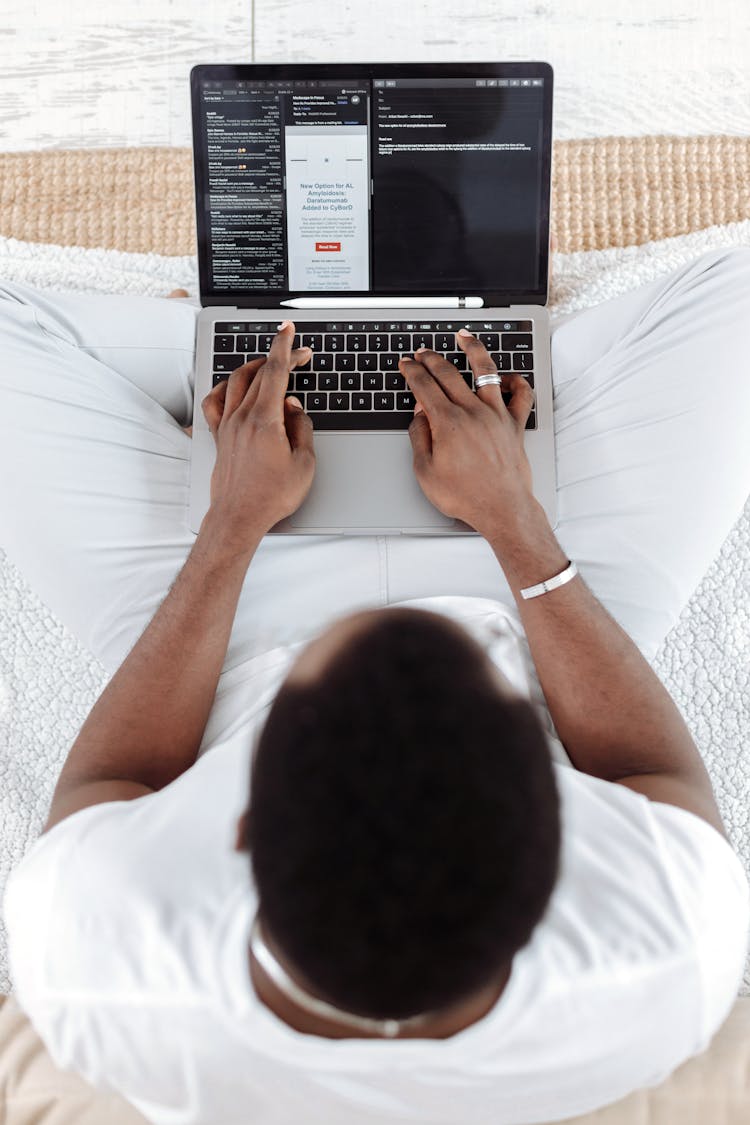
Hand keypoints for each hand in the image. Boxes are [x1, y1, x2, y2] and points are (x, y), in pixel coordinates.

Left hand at [201, 321, 314, 541]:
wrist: (239, 517)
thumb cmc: (272, 496)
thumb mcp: (304, 462)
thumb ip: (301, 427)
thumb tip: (294, 406)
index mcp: (265, 420)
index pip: (276, 371)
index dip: (284, 346)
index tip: (289, 330)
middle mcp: (242, 417)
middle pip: (260, 373)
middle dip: (280, 357)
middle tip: (297, 355)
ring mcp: (227, 425)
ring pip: (237, 382)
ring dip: (254, 367)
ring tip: (269, 365)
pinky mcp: (218, 436)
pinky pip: (215, 402)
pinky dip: (225, 388)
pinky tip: (232, 388)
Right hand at [401, 330, 535, 537]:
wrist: (501, 509)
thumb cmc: (464, 495)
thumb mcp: (425, 471)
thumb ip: (419, 438)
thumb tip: (419, 415)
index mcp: (447, 422)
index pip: (424, 385)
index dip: (411, 371)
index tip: (406, 364)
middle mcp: (473, 412)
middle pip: (448, 373)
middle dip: (431, 358)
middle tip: (422, 352)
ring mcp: (497, 415)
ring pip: (486, 371)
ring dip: (473, 350)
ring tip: (465, 338)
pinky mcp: (515, 425)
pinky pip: (521, 395)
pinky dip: (516, 382)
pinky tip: (507, 377)